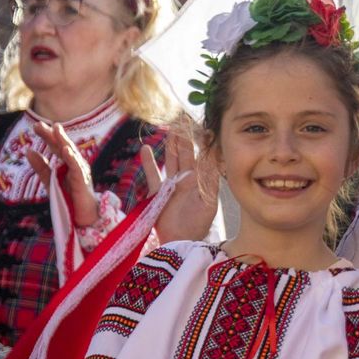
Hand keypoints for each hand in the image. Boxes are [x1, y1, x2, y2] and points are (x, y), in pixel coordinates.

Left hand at [24, 119, 98, 225]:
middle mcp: (75, 163)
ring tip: (56, 129)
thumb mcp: (50, 180)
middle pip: (63, 145)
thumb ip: (40, 166)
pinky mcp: (82, 181)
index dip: (47, 135)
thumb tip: (27, 150)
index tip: (35, 126)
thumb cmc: (69, 197)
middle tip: (39, 125)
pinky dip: (72, 158)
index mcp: (66, 162)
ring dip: (63, 140)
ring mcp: (80, 171)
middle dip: (52, 134)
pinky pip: (77, 168)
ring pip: (71, 153)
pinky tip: (65, 150)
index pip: (55, 145)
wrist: (82, 216)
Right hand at [142, 129, 217, 243]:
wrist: (180, 242)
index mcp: (200, 180)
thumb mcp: (208, 203)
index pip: (201, 155)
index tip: (201, 123)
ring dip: (170, 144)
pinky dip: (149, 163)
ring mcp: (171, 185)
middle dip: (184, 135)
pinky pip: (152, 174)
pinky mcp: (157, 192)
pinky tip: (145, 149)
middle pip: (185, 152)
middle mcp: (186, 179)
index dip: (201, 140)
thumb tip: (213, 159)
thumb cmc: (197, 225)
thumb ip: (209, 181)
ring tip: (170, 128)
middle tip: (182, 116)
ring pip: (170, 159)